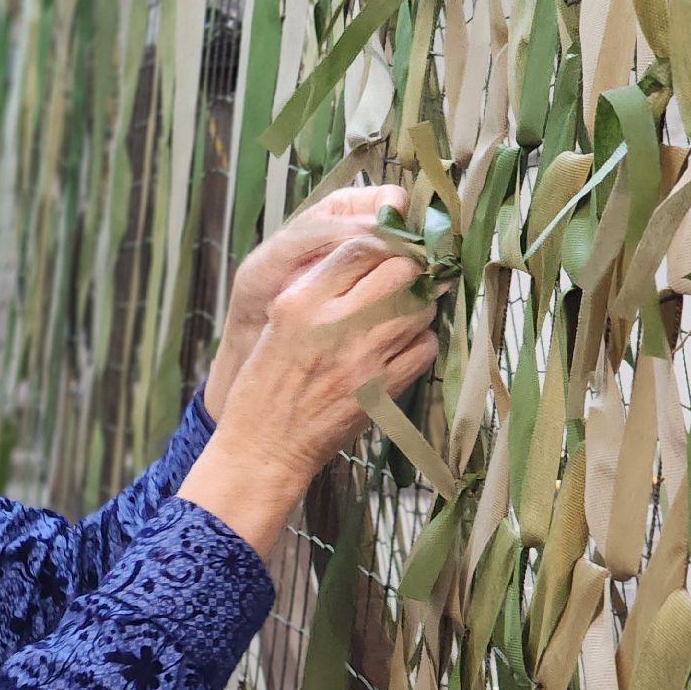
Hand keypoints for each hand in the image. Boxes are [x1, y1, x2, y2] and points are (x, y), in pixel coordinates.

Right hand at [180, 238, 438, 551]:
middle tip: (399, 281)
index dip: (381, 242)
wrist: (265, 447)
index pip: (360, 247)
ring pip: (421, 308)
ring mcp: (365, 358)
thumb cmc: (266, 382)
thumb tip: (369, 253)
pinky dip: (419, 343)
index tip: (386, 250)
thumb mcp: (278, 320)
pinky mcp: (384, 389)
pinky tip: (399, 348)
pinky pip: (425, 348)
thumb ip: (319, 285)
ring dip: (416, 306)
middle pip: (402, 272)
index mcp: (302, 301)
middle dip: (406, 271)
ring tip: (398, 315)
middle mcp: (336, 324)